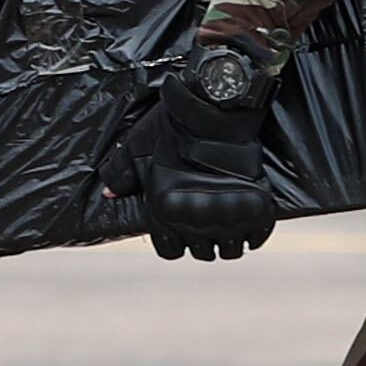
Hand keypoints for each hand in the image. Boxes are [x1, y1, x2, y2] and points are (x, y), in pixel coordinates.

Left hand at [125, 49, 277, 262]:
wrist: (214, 112)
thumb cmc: (172, 128)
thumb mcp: (136, 149)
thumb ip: (120, 175)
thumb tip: (107, 195)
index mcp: (165, 211)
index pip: (171, 251)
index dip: (176, 242)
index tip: (182, 229)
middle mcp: (195, 218)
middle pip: (203, 253)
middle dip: (203, 241)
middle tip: (207, 223)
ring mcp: (227, 213)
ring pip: (231, 249)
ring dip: (229, 240)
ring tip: (228, 224)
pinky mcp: (256, 203)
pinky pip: (258, 234)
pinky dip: (254, 232)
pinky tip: (247, 219)